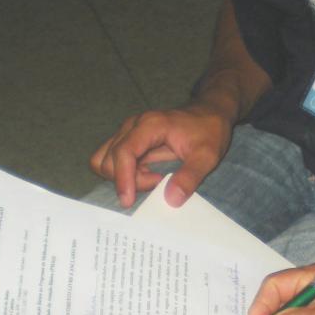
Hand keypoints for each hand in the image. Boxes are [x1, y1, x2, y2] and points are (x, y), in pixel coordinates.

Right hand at [90, 104, 232, 207]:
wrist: (210, 112)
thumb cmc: (210, 131)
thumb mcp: (207, 156)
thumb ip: (190, 177)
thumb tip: (171, 199)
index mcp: (150, 125)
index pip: (123, 152)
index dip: (122, 178)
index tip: (128, 201)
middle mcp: (133, 126)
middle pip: (108, 159)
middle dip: (127, 179)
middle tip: (157, 183)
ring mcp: (129, 132)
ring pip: (105, 160)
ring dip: (122, 177)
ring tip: (151, 179)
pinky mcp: (130, 140)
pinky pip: (114, 161)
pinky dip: (124, 174)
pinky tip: (148, 175)